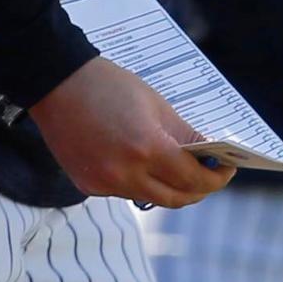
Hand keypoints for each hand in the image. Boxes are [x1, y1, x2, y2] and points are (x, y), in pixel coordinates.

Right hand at [26, 57, 235, 207]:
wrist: (55, 83)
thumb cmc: (109, 86)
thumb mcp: (157, 105)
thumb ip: (184, 135)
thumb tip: (208, 155)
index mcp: (147, 149)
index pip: (193, 179)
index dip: (215, 178)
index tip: (227, 170)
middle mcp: (124, 173)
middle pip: (175, 198)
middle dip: (199, 190)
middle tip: (210, 177)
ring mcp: (103, 183)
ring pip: (150, 198)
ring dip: (170, 188)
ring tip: (183, 172)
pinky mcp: (87, 185)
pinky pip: (124, 192)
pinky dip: (141, 183)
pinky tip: (146, 166)